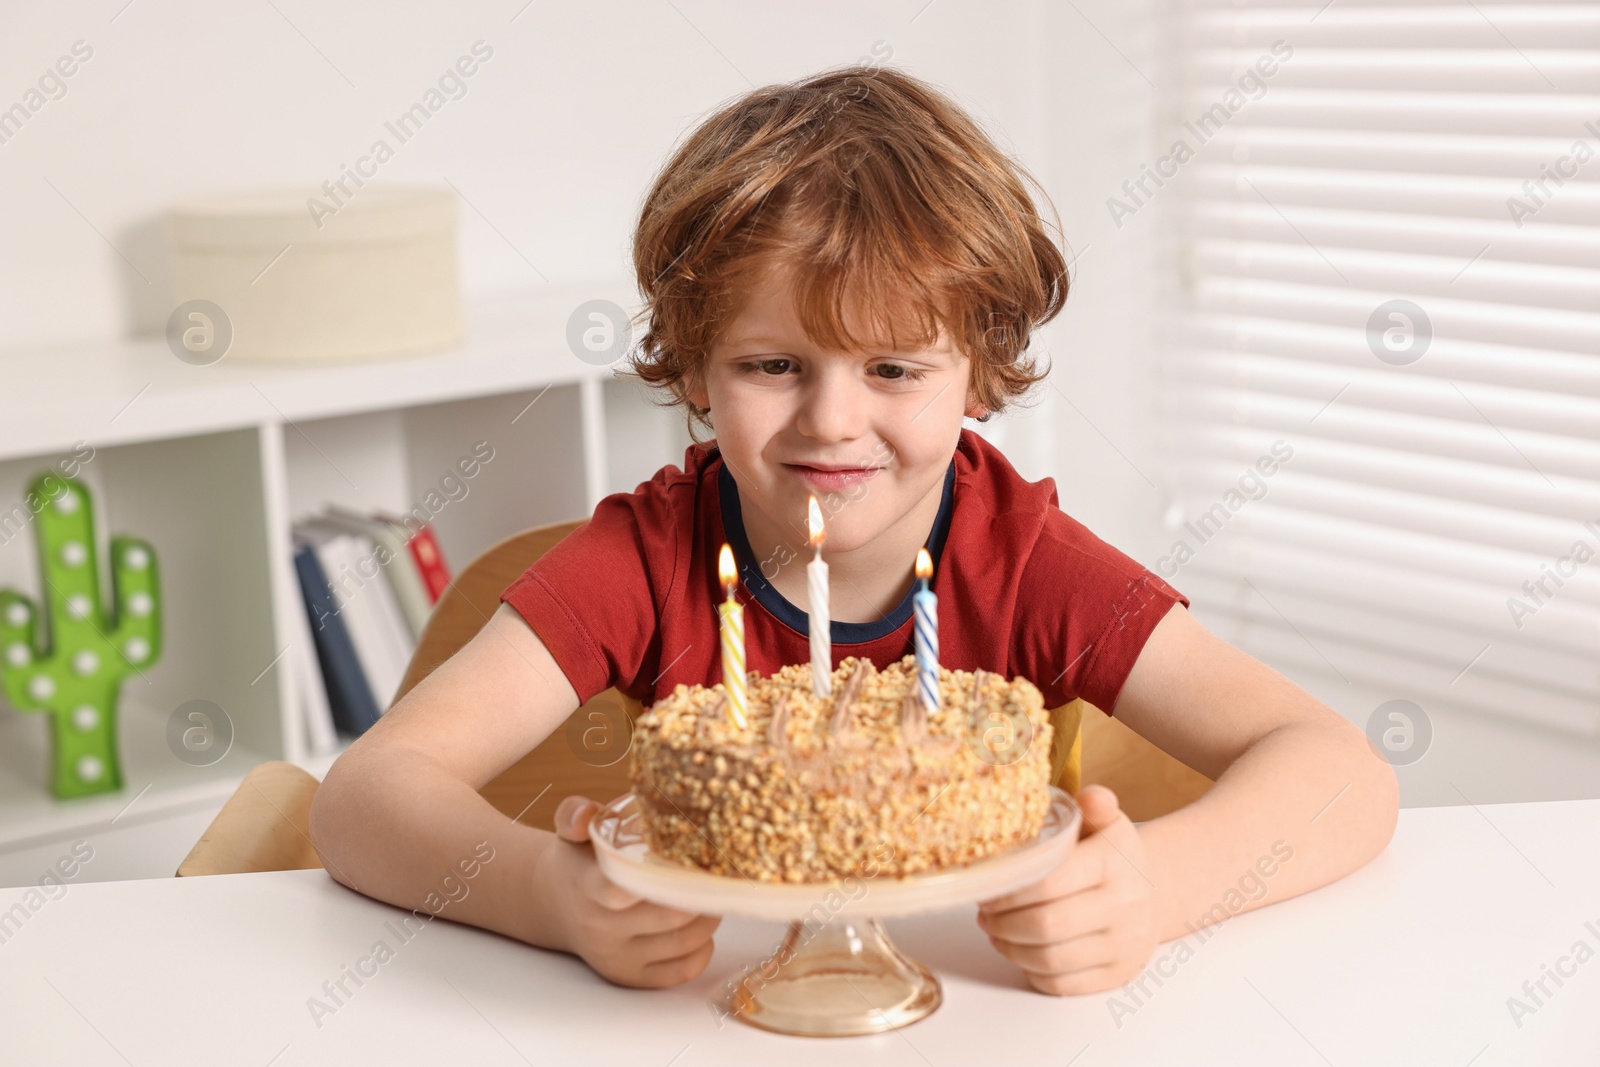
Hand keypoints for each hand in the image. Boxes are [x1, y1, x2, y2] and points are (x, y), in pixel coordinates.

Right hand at [532, 794, 721, 988]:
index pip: (617, 890)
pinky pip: (682, 971)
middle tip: (716, 872)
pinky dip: (703, 949)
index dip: (652, 878)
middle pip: (668, 916)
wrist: (556, 907)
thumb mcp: (570, 833)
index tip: (683, 860)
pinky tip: (703, 928)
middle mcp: (601, 928)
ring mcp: (618, 957)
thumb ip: (573, 815)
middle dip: (700, 893)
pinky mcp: (632, 978)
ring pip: (683, 942)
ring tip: (712, 895)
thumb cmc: (576, 863)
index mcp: (587, 888)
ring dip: (710, 918)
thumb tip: (585, 812)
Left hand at [976, 785, 1160, 995]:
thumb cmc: (1115, 855)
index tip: (988, 888)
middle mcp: (1124, 907)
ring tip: (995, 932)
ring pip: (1050, 960)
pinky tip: (1020, 952)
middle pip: (1045, 926)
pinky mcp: (1118, 975)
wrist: (1155, 892)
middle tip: (983, 914)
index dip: (1009, 890)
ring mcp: (1123, 946)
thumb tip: (1089, 796)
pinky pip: (1062, 985)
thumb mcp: (1107, 822)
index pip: (1049, 882)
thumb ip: (1095, 806)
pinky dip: (1031, 971)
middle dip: (1002, 923)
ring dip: (1010, 948)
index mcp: (1114, 863)